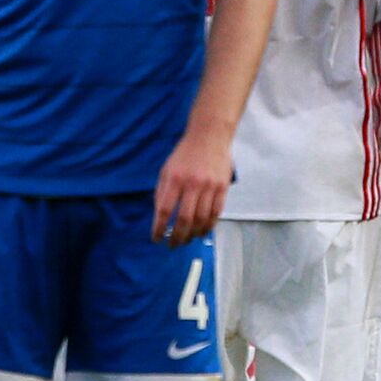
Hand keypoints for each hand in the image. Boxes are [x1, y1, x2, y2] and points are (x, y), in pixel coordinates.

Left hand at [151, 130, 232, 246]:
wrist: (210, 136)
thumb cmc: (185, 153)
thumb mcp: (167, 169)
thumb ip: (162, 192)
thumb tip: (159, 216)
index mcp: (175, 179)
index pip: (164, 210)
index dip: (159, 228)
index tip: (156, 238)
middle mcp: (193, 184)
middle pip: (184, 219)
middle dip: (177, 237)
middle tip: (173, 245)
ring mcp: (210, 186)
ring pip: (202, 219)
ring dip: (193, 234)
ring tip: (187, 240)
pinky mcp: (223, 187)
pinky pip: (216, 212)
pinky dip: (209, 225)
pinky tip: (203, 231)